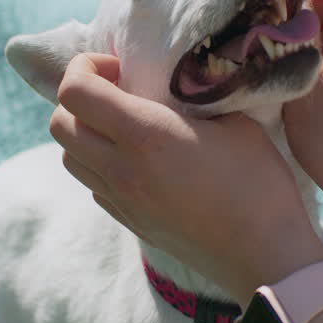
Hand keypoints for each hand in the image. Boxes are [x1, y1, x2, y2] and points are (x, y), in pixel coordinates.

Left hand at [50, 54, 322, 300]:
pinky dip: (100, 163)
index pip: (74, 92)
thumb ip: (200, 97)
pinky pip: (92, 184)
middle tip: (118, 91)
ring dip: (84, 133)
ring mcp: (121, 200)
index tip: (119, 67)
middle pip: (59, 124)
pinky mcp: (128, 221)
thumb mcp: (236, 123)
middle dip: (78, 98)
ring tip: (123, 125)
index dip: (85, 67)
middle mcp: (121, 169)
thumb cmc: (259, 184)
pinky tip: (137, 159)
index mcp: (145, 135)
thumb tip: (185, 81)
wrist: (264, 256)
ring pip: (68, 156)